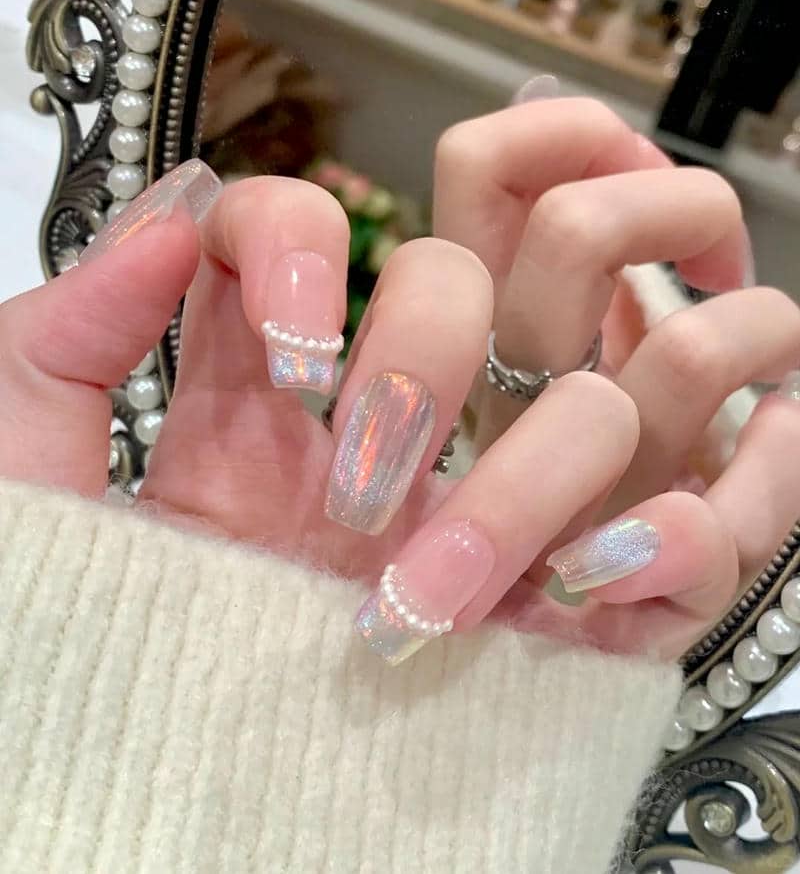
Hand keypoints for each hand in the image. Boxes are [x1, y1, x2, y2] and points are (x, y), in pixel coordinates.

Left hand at [4, 150, 798, 665]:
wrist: (139, 816)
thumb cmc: (75, 639)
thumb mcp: (33, 466)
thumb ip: (72, 326)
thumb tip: (181, 202)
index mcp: (301, 371)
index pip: (337, 209)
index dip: (306, 237)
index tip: (282, 358)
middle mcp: (438, 405)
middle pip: (529, 248)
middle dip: (429, 348)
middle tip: (361, 482)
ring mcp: (531, 490)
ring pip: (663, 361)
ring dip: (552, 467)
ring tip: (447, 590)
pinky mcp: (603, 599)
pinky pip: (739, 512)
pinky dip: (702, 529)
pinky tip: (601, 581)